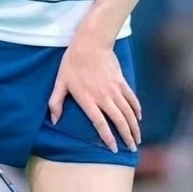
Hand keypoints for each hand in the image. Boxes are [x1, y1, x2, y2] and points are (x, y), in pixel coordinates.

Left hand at [48, 32, 141, 152]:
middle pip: (119, 121)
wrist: (91, 42)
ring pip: (128, 112)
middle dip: (127, 137)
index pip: (100, 124)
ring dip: (134, 127)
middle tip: (132, 149)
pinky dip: (136, 109)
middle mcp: (104, 97)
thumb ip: (56, 102)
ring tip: (137, 139)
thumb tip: (54, 120)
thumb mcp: (60, 82)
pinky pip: (132, 98)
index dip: (108, 138)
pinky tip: (138, 117)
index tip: (114, 149)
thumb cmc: (73, 62)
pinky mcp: (121, 81)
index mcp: (88, 100)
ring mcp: (115, 89)